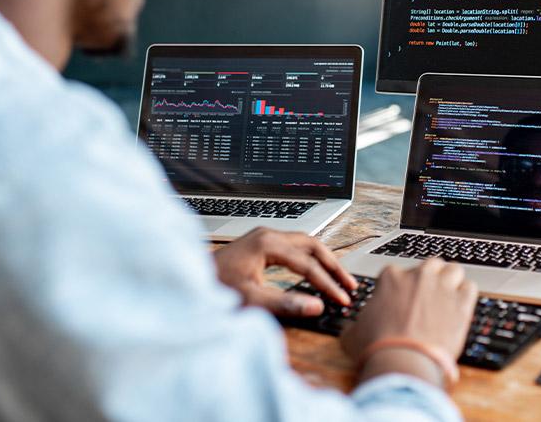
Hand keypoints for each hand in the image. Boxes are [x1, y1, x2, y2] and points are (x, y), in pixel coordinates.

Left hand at [213, 227, 356, 316]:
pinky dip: (309, 258)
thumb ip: (285, 303)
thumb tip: (316, 306)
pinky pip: (293, 246)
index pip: (307, 263)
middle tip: (350, 285)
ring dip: (323, 260)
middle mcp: (267, 235)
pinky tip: (315, 271)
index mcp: (267, 244)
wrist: (190, 278)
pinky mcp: (260, 244)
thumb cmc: (215, 287)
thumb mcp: (250, 299)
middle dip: (333, 265)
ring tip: (339, 278)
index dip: (327, 283)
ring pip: (304, 243)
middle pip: (311, 244)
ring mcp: (263, 237)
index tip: (342, 300)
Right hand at [341, 258, 476, 384]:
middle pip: (430, 265)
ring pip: (453, 269)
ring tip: (449, 297)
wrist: (402, 362)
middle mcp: (417, 276)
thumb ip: (357, 324)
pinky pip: (470, 287)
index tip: (404, 301)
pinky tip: (461, 307)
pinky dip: (467, 295)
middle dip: (430, 277)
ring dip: (451, 280)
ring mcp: (441, 287)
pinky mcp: (461, 303)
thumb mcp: (354, 332)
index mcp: (390, 277)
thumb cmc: (377, 347)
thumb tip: (352, 331)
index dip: (403, 287)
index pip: (400, 272)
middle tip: (429, 296)